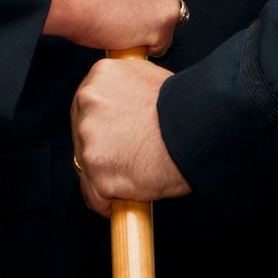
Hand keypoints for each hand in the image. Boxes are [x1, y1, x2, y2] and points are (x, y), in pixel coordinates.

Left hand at [72, 57, 191, 213]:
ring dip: (104, 175)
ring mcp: (88, 139)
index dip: (102, 125)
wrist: (197, 132)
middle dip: (100, 149)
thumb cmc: (184, 109)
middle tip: (127, 157)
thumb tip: (122, 101)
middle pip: (81, 135)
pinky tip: (128, 195)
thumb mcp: (149, 78)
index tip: (114, 136)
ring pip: (85, 167)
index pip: (85, 105)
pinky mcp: (96, 172)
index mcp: (99, 76)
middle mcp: (87, 103)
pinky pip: (95, 197)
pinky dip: (108, 201)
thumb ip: (125, 88)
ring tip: (133, 176)